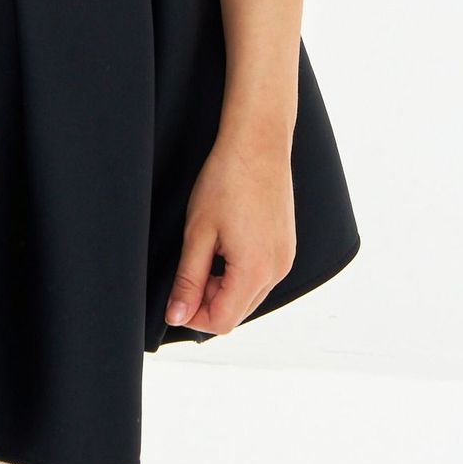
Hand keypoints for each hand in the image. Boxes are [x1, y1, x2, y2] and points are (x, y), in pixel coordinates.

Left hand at [163, 127, 296, 333]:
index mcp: (255, 271)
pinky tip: (227, 245)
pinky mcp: (287, 246)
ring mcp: (286, 258)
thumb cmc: (227, 180)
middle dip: (208, 301)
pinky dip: (241, 273)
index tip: (175, 298)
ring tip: (207, 252)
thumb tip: (177, 315)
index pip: (222, 321)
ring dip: (225, 288)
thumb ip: (188, 280)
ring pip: (250, 295)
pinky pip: (263, 276)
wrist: (257, 142)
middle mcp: (277, 270)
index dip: (193, 316)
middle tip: (189, 269)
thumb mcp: (198, 232)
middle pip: (237, 312)